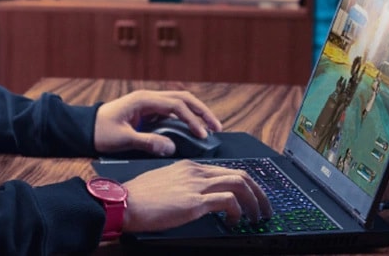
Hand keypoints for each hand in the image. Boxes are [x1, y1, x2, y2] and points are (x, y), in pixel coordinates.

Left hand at [93, 90, 222, 155]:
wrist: (83, 128)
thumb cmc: (99, 132)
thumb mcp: (122, 139)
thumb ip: (147, 142)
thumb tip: (171, 147)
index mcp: (144, 100)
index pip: (176, 105)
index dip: (192, 119)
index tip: (202, 134)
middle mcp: (149, 98)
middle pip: (183, 99)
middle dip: (202, 112)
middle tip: (217, 128)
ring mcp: (149, 104)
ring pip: (180, 103)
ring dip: (196, 114)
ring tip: (210, 129)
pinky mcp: (148, 112)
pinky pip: (172, 112)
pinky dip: (186, 119)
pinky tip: (193, 130)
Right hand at [121, 160, 273, 231]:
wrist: (124, 202)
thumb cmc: (138, 198)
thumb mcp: (165, 184)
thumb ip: (183, 186)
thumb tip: (197, 199)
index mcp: (189, 166)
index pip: (227, 170)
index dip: (245, 185)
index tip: (252, 198)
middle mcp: (196, 172)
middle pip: (241, 174)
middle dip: (259, 193)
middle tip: (264, 208)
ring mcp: (196, 185)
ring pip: (240, 185)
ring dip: (255, 203)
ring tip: (257, 217)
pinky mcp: (194, 201)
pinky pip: (228, 201)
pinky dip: (238, 211)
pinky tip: (235, 221)